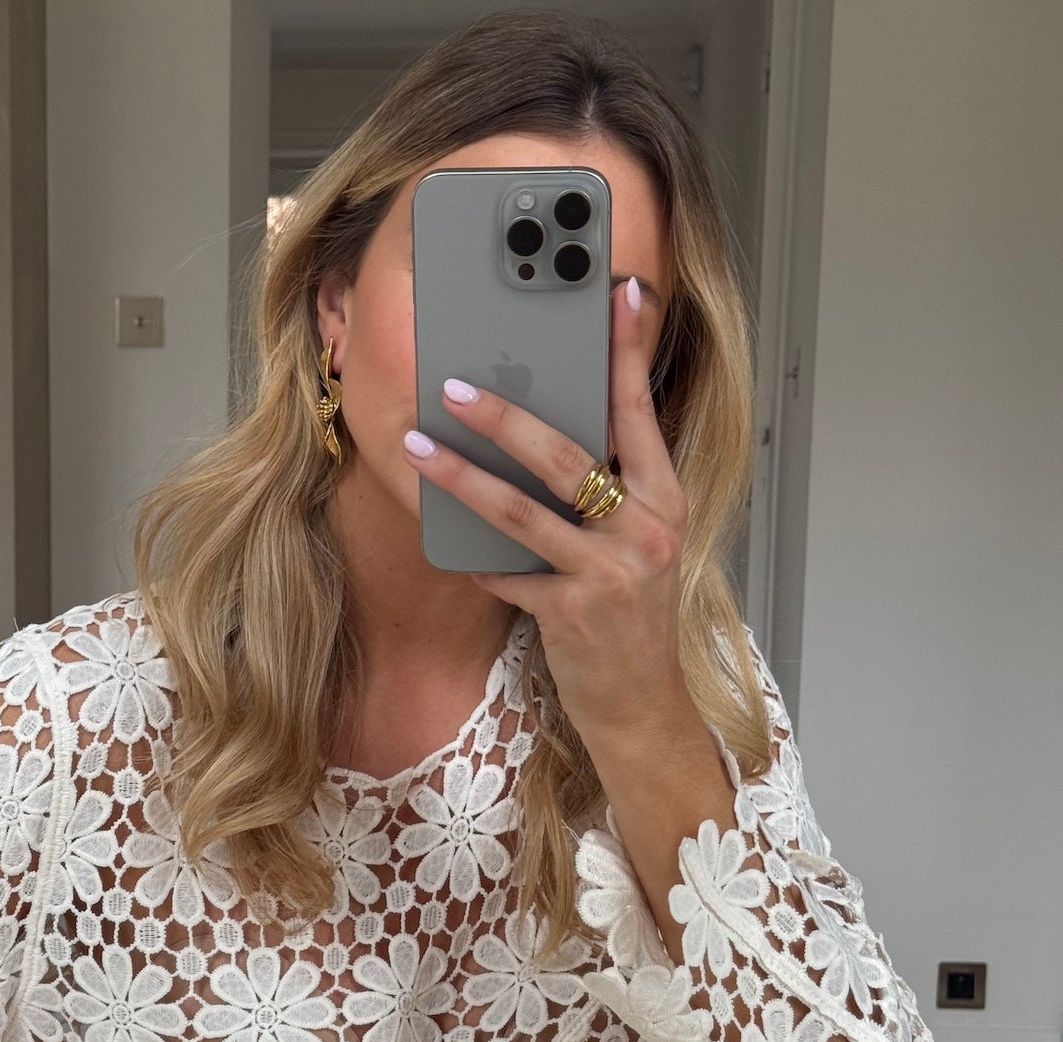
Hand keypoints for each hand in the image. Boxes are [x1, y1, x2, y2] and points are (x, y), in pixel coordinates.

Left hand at [401, 276, 692, 744]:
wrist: (642, 705)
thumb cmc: (631, 619)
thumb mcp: (638, 547)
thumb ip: (608, 494)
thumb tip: (548, 435)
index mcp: (665, 503)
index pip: (640, 413)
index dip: (626, 352)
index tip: (617, 294)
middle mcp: (646, 532)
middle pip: (566, 456)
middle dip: (504, 415)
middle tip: (453, 385)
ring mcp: (610, 574)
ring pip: (522, 511)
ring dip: (462, 476)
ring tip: (418, 446)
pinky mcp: (573, 615)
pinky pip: (508, 574)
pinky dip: (477, 559)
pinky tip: (448, 544)